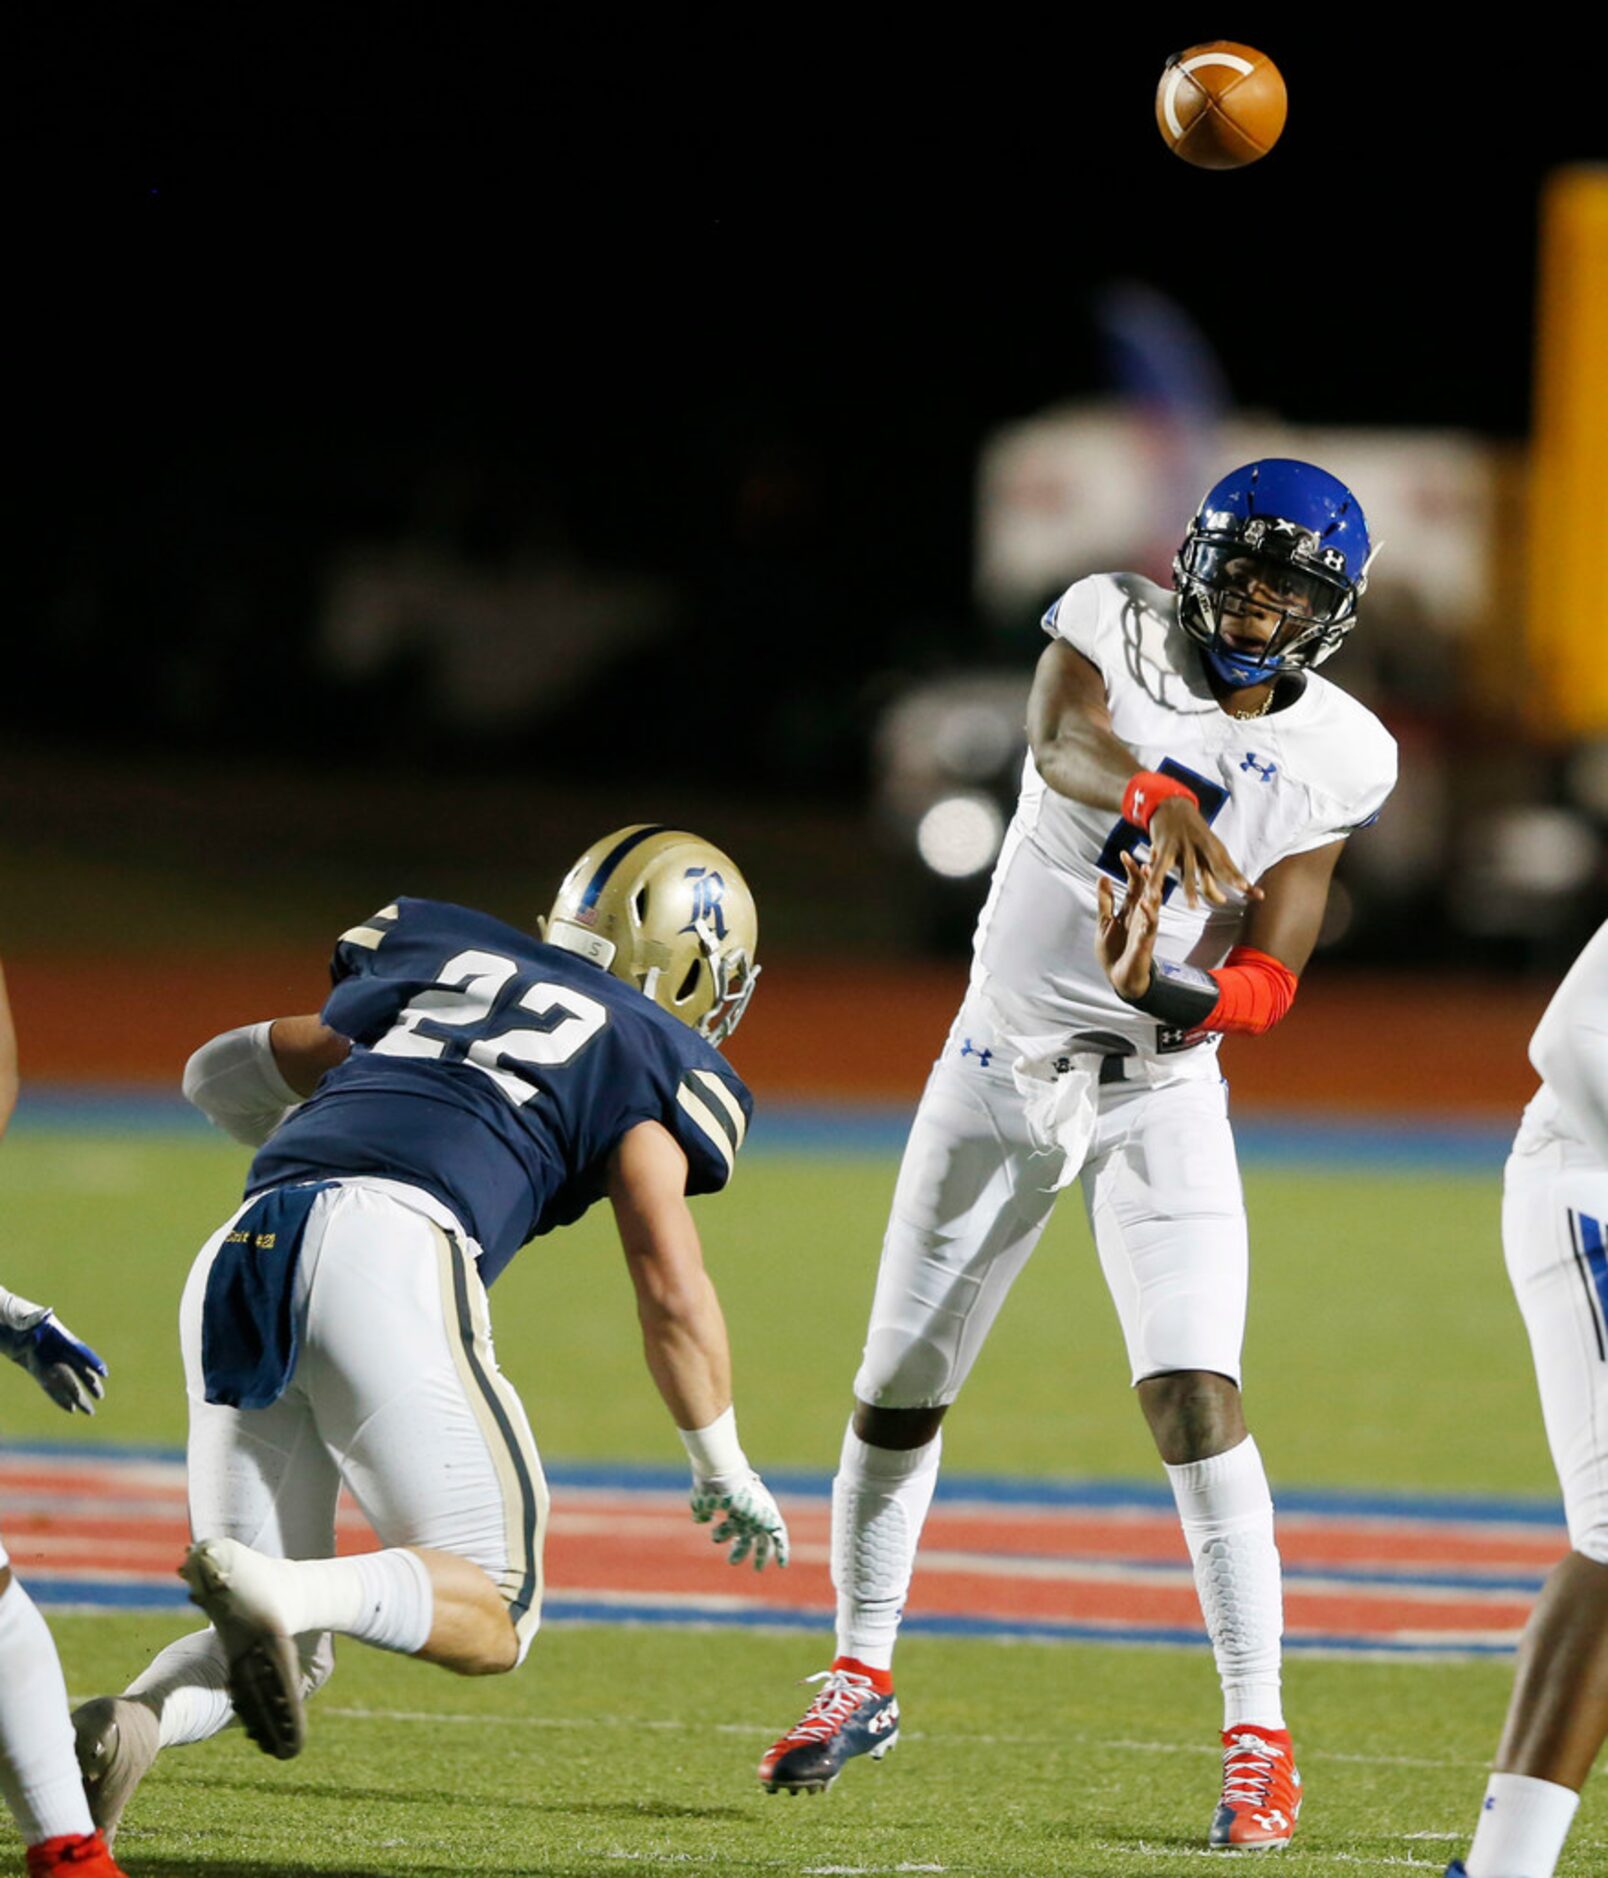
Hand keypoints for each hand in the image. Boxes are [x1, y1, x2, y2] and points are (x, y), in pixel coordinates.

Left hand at [0, 1297, 107, 1413]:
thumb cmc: (6, 1309)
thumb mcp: (17, 1312)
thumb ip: (29, 1317)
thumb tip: (44, 1314)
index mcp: (53, 1332)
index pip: (76, 1348)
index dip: (90, 1361)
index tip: (103, 1373)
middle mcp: (52, 1346)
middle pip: (74, 1367)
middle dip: (88, 1382)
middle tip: (100, 1397)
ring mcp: (43, 1356)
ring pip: (63, 1379)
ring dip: (75, 1395)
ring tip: (88, 1411)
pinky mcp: (31, 1364)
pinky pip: (47, 1383)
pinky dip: (58, 1396)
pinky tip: (69, 1407)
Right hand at [689, 1470, 789, 1569]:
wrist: (726, 1478)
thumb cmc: (712, 1488)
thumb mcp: (702, 1500)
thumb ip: (701, 1511)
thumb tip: (699, 1519)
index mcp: (734, 1505)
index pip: (733, 1523)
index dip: (726, 1533)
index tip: (716, 1538)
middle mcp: (748, 1510)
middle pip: (747, 1534)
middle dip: (740, 1550)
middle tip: (732, 1562)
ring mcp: (760, 1515)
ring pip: (763, 1541)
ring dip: (761, 1556)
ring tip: (753, 1568)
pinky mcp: (770, 1519)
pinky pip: (780, 1538)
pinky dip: (782, 1551)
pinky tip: (782, 1565)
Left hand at [1097, 853, 1160, 1001]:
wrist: (1119, 977)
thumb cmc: (1114, 951)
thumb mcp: (1105, 921)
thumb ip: (1105, 900)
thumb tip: (1103, 877)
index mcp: (1131, 908)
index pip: (1134, 883)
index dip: (1130, 869)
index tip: (1124, 854)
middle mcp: (1141, 914)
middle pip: (1148, 888)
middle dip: (1150, 870)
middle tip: (1154, 850)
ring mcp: (1145, 926)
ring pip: (1153, 902)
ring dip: (1152, 886)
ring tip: (1150, 870)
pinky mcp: (1145, 940)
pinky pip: (1150, 925)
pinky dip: (1149, 913)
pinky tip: (1146, 902)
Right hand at [1146, 799, 1261, 910]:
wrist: (1171, 805)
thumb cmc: (1193, 830)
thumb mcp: (1209, 843)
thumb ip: (1219, 864)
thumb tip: (1239, 883)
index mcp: (1214, 848)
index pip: (1230, 868)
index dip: (1242, 882)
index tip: (1257, 895)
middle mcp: (1201, 848)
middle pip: (1215, 870)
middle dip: (1222, 883)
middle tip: (1226, 900)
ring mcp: (1183, 848)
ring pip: (1188, 873)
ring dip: (1190, 891)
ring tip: (1194, 907)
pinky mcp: (1165, 848)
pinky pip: (1160, 868)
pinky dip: (1156, 882)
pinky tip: (1154, 895)